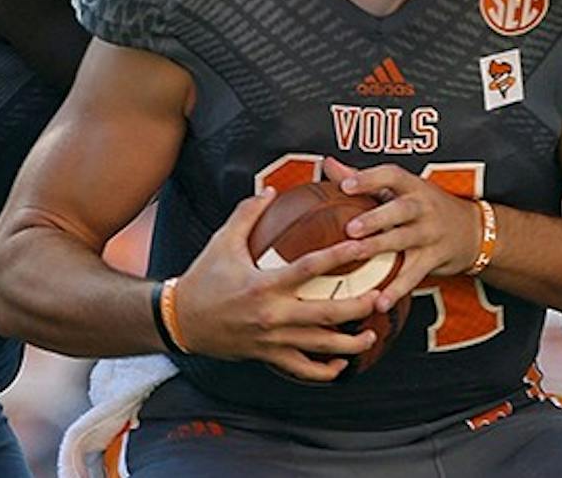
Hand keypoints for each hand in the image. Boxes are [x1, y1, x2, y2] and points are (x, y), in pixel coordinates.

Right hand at [172, 188, 380, 381]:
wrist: (180, 320)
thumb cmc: (204, 278)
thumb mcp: (223, 241)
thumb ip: (247, 213)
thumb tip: (270, 190)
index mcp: (264, 285)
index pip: (309, 269)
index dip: (338, 257)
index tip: (362, 247)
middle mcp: (272, 315)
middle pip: (325, 314)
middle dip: (357, 308)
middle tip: (381, 297)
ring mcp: (272, 340)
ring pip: (319, 348)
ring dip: (349, 344)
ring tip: (372, 335)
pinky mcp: (268, 357)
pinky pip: (301, 369)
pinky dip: (324, 371)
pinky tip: (341, 363)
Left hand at [322, 158, 482, 312]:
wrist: (473, 231)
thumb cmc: (425, 206)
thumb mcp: (403, 189)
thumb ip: (365, 180)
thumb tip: (328, 164)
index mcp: (412, 186)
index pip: (392, 176)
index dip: (369, 179)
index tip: (345, 185)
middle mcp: (423, 207)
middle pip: (401, 209)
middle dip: (376, 218)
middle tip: (351, 228)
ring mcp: (431, 234)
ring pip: (405, 240)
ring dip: (381, 248)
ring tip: (357, 255)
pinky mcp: (434, 258)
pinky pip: (414, 274)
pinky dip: (397, 289)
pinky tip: (379, 301)